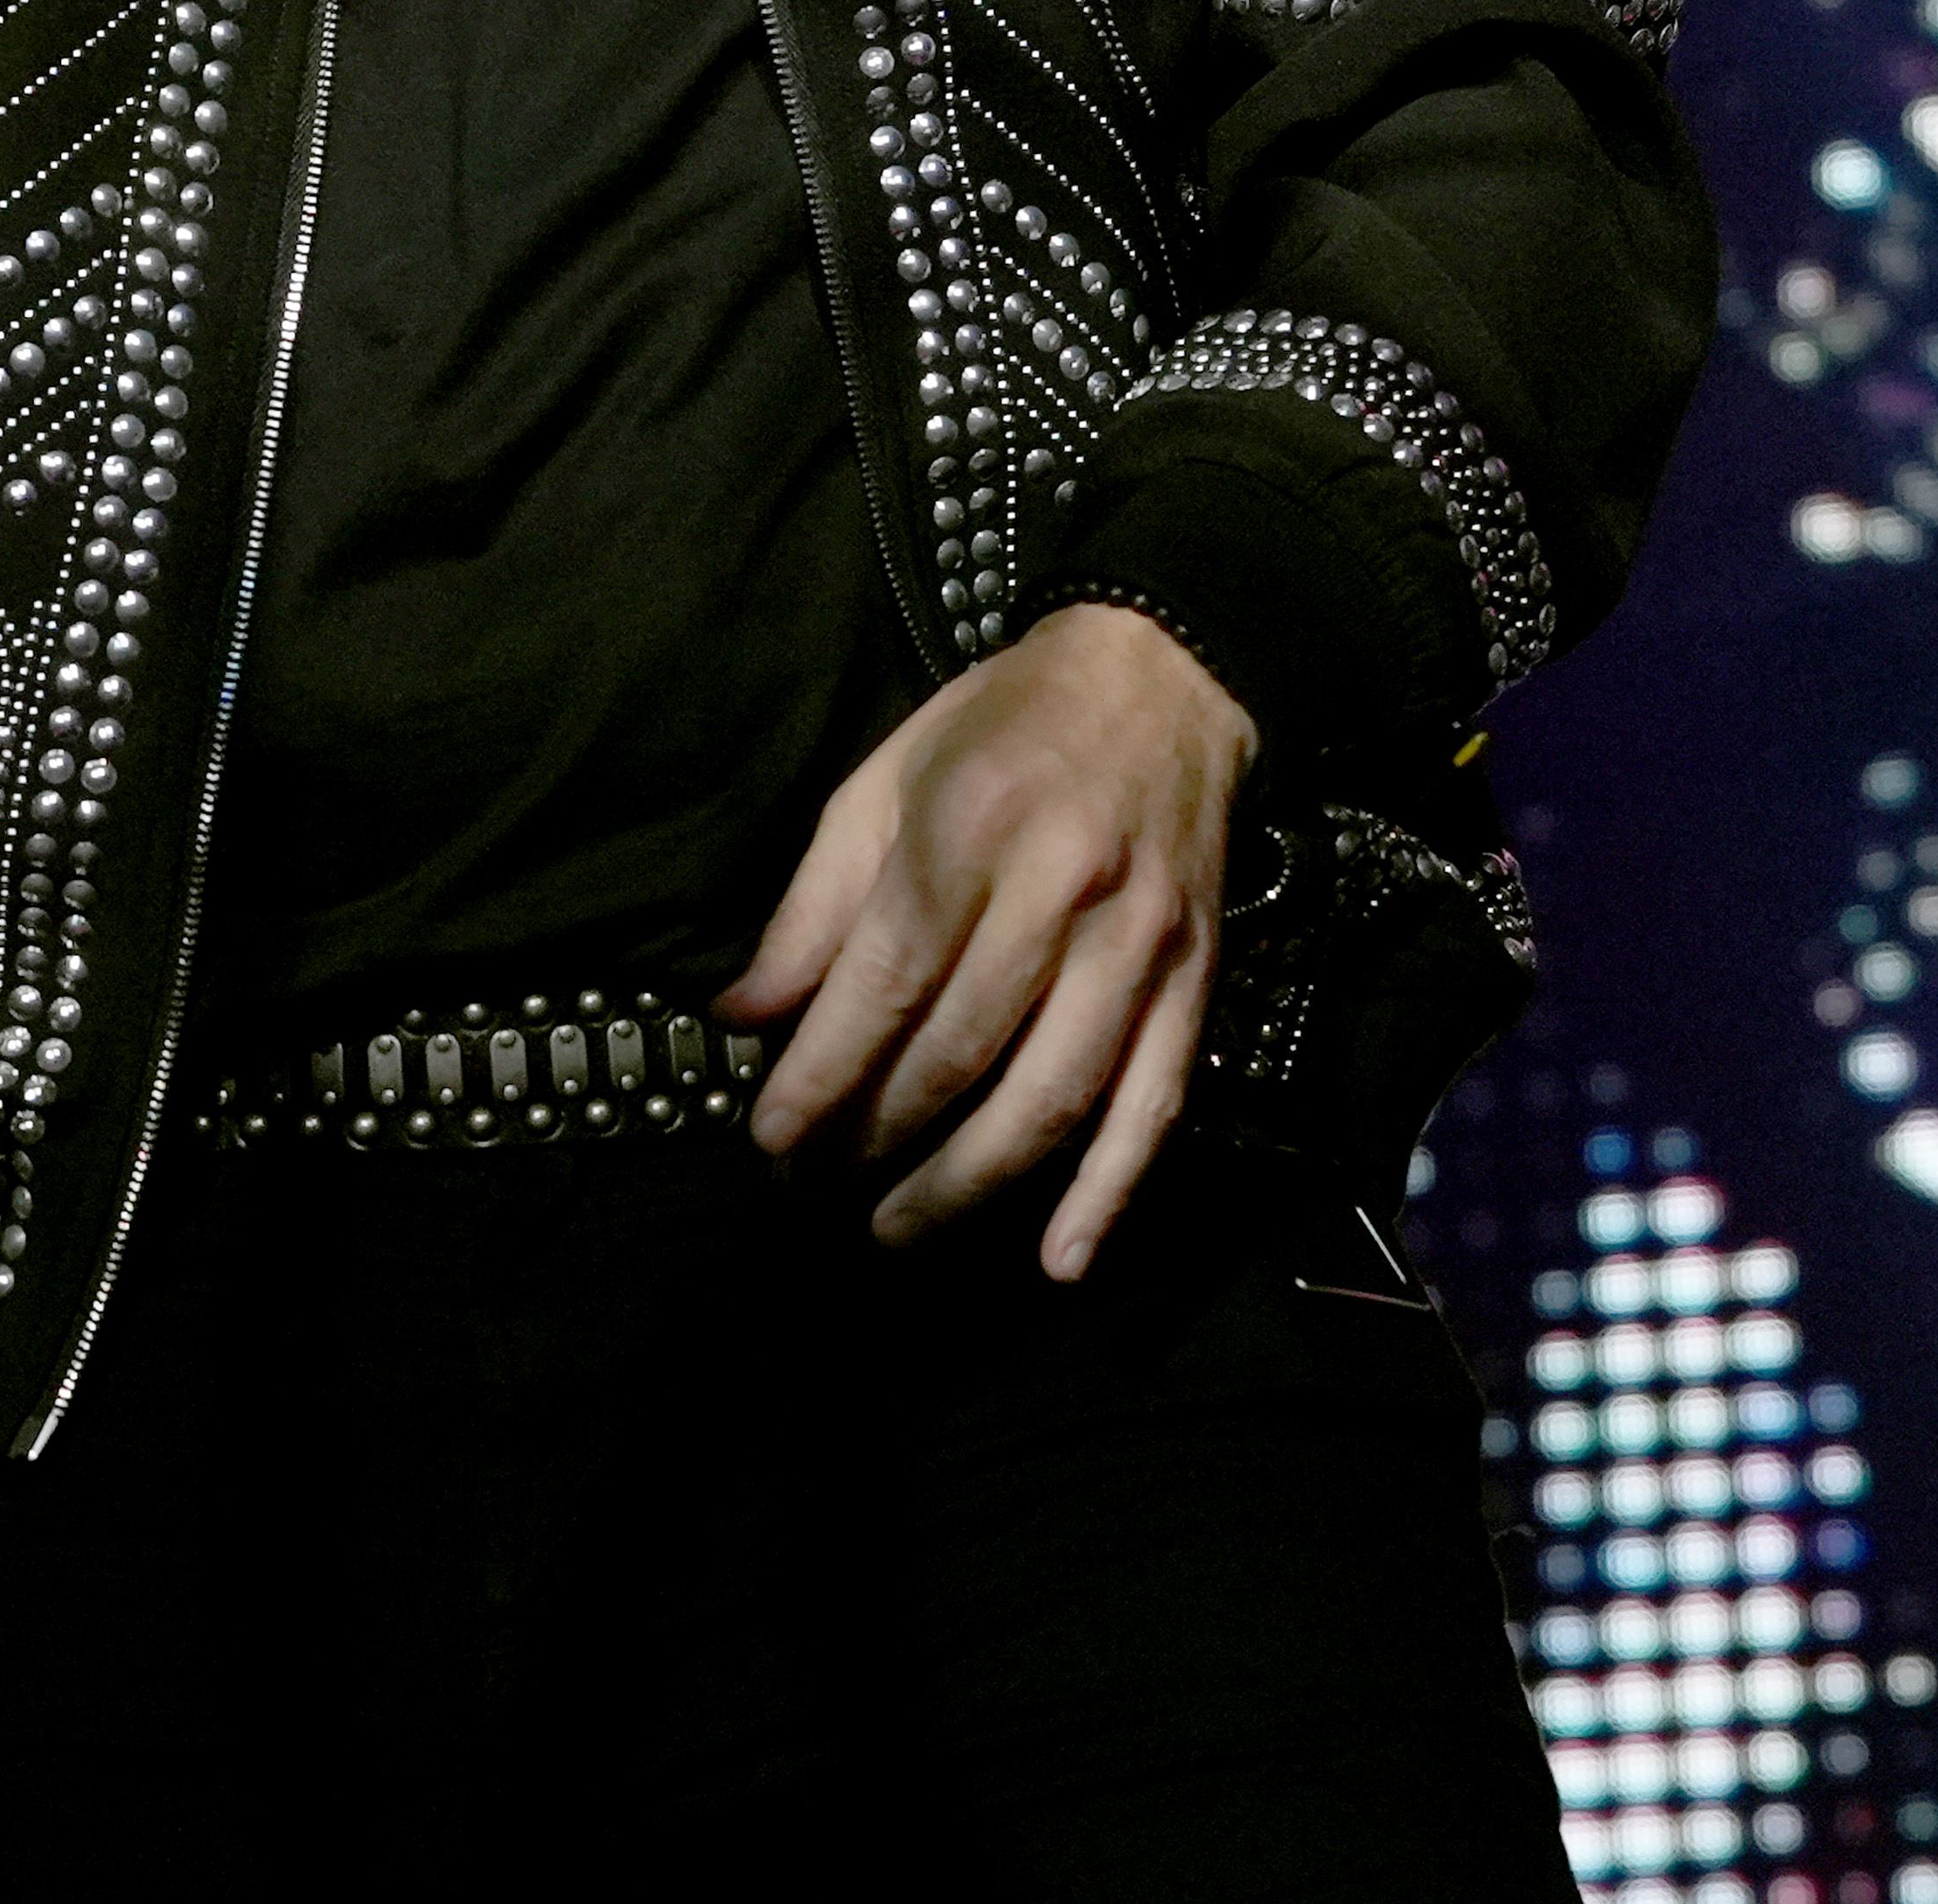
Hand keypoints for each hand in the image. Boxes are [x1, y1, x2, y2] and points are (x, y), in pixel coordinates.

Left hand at [717, 602, 1255, 1279]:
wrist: (1164, 676)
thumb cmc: (1005, 726)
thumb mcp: (887, 779)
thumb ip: (816, 902)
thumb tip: (744, 1013)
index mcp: (972, 826)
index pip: (887, 980)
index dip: (823, 1072)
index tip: (769, 1136)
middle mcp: (1062, 890)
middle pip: (958, 1048)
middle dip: (873, 1134)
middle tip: (812, 1187)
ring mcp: (1138, 944)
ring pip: (1049, 1098)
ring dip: (967, 1184)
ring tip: (897, 1227)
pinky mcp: (1193, 981)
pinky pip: (1154, 1107)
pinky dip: (1108, 1194)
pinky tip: (1058, 1261)